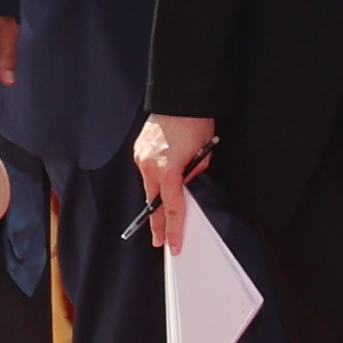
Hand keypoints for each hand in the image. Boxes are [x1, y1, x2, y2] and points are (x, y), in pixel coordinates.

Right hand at [132, 113, 213, 252]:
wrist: (178, 98)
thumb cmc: (195, 122)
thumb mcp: (204, 153)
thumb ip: (194, 174)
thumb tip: (187, 187)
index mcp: (169, 171)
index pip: (172, 209)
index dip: (174, 229)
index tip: (173, 244)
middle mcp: (150, 166)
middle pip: (154, 204)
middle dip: (157, 224)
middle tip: (159, 241)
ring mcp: (141, 158)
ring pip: (149, 187)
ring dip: (156, 199)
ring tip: (161, 216)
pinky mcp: (138, 151)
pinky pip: (146, 172)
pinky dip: (154, 179)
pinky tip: (161, 182)